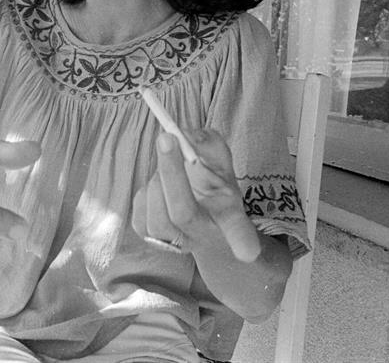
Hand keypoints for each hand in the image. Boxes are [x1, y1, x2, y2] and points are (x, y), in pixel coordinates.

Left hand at [132, 128, 260, 262]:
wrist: (197, 218)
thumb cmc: (212, 187)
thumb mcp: (221, 164)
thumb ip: (210, 146)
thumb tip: (187, 136)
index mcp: (228, 218)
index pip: (237, 231)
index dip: (242, 240)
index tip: (247, 251)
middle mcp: (202, 235)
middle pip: (183, 213)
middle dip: (172, 172)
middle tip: (167, 137)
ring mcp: (174, 242)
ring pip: (157, 209)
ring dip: (158, 176)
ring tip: (170, 164)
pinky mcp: (149, 236)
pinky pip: (141, 206)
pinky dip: (148, 188)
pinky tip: (160, 184)